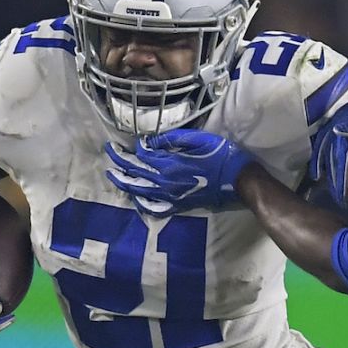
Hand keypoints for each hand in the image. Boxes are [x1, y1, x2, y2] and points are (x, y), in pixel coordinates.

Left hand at [105, 130, 252, 215]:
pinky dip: (142, 203)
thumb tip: (149, 141)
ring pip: (139, 190)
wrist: (237, 180)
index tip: (124, 141)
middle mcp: (165, 182)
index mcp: (170, 163)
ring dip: (124, 181)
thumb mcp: (198, 139)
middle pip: (136, 172)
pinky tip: (136, 198)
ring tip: (112, 174)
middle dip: (120, 162)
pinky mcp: (178, 205)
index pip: (141, 155)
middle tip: (109, 152)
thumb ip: (172, 139)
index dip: (131, 147)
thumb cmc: (220, 155)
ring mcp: (171, 196)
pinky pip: (155, 208)